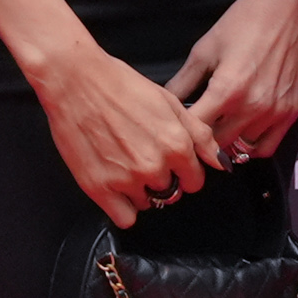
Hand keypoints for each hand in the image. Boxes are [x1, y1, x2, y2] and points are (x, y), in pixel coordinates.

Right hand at [31, 40, 207, 226]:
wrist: (75, 79)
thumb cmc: (120, 85)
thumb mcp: (169, 102)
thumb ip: (200, 136)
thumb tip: (221, 163)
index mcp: (176, 145)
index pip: (194, 180)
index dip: (183, 171)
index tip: (169, 161)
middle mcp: (155, 166)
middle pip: (170, 192)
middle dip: (161, 178)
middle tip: (140, 154)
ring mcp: (127, 179)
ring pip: (147, 203)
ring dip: (139, 190)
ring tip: (122, 162)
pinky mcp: (100, 188)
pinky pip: (124, 218)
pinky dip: (121, 206)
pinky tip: (114, 183)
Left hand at [170, 0, 297, 171]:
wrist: (289, 6)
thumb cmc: (243, 22)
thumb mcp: (205, 49)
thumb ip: (183, 81)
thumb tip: (163, 103)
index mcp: (227, 90)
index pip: (196, 131)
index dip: (182, 132)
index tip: (174, 127)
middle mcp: (253, 108)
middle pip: (217, 145)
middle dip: (201, 139)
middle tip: (192, 129)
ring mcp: (275, 113)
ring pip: (241, 149)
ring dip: (225, 142)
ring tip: (214, 128)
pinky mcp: (292, 112)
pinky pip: (266, 147)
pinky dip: (250, 146)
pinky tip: (239, 131)